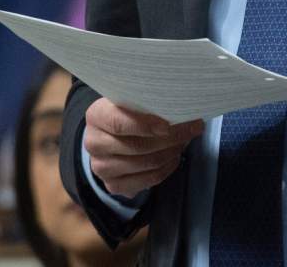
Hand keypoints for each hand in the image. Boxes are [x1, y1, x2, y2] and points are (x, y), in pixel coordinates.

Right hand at [84, 97, 204, 196]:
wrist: (108, 136)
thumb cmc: (126, 112)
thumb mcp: (130, 100)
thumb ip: (146, 102)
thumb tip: (181, 105)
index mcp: (96, 116)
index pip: (119, 123)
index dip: (145, 125)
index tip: (168, 124)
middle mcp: (94, 143)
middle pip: (136, 146)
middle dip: (170, 138)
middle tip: (192, 128)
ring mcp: (102, 167)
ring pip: (145, 163)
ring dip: (171, 152)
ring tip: (185, 140)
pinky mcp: (113, 185)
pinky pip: (147, 180)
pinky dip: (167, 168)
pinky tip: (175, 157)